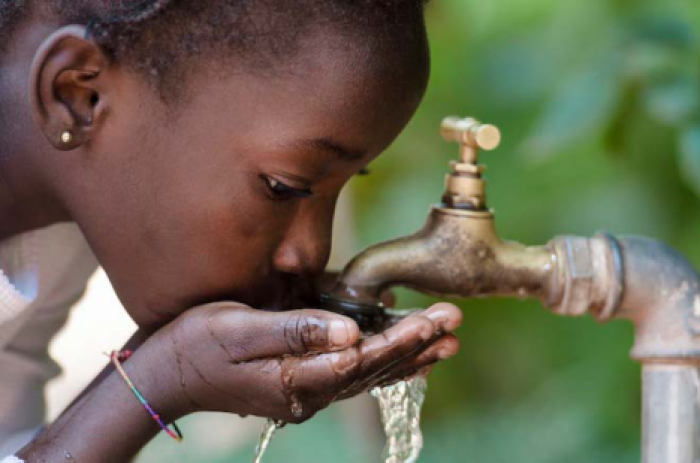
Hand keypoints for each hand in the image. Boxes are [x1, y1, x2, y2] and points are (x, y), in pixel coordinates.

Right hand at [147, 301, 460, 422]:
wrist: (163, 375)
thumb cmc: (195, 345)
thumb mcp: (239, 330)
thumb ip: (296, 331)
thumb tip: (351, 334)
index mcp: (297, 378)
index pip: (364, 359)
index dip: (403, 339)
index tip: (437, 321)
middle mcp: (308, 391)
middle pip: (374, 368)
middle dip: (416, 344)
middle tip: (454, 323)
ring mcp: (304, 390)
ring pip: (367, 374)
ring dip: (406, 356)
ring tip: (443, 342)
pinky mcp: (297, 381)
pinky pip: (349, 373)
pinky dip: (379, 360)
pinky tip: (396, 349)